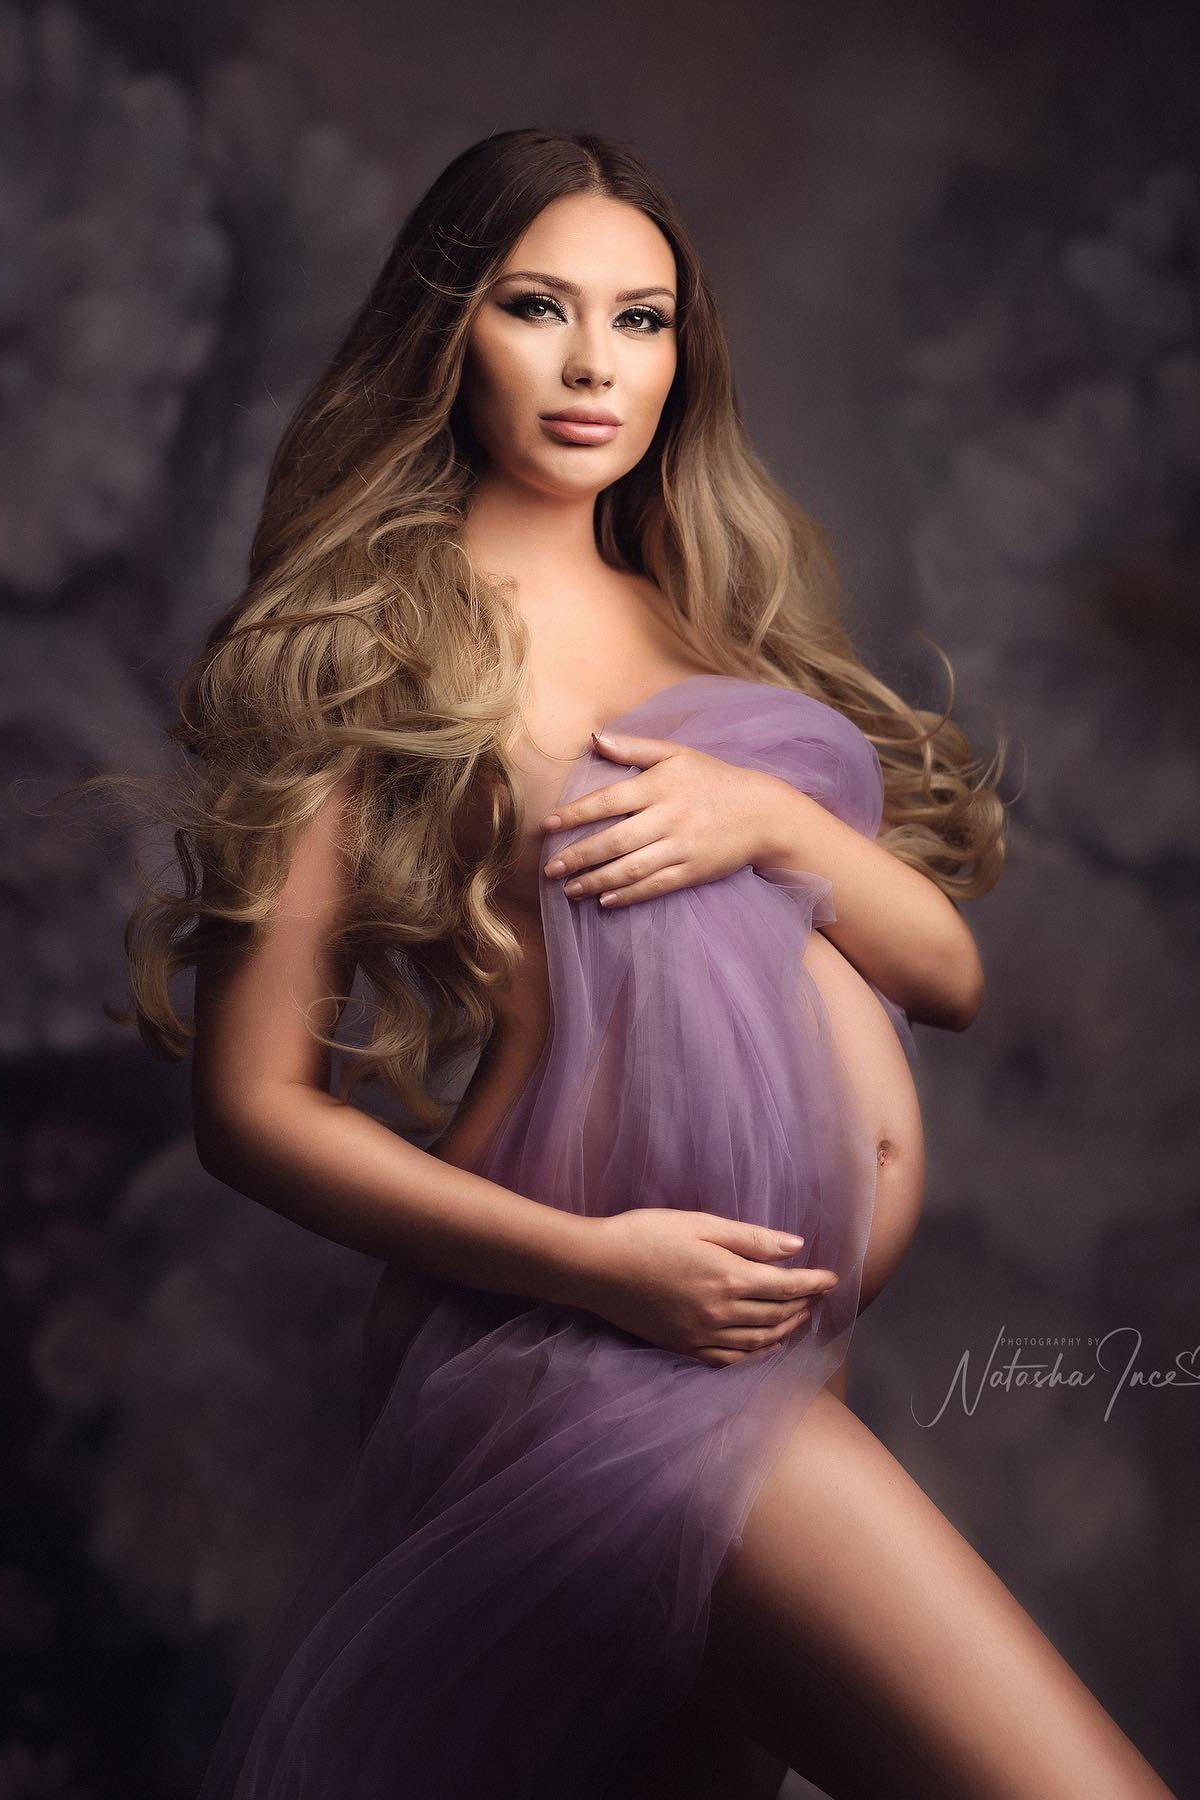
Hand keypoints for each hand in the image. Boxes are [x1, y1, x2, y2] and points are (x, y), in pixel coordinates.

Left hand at [540, 730, 784, 909]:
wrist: (763, 812)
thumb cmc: (714, 780)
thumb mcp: (678, 754)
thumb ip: (634, 748)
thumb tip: (595, 738)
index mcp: (660, 786)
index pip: (609, 800)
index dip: (576, 814)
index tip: (548, 826)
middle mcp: (669, 817)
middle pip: (615, 841)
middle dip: (579, 856)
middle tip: (550, 868)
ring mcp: (682, 847)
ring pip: (631, 869)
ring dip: (596, 881)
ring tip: (570, 889)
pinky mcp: (693, 871)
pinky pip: (655, 886)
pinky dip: (629, 895)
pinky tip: (606, 901)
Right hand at [579, 1208, 839, 1367]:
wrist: (596, 1268)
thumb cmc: (645, 1234)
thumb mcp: (699, 1224)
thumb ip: (750, 1238)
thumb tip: (795, 1246)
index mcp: (728, 1277)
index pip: (787, 1286)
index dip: (814, 1283)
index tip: (832, 1278)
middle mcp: (721, 1313)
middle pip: (777, 1314)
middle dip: (804, 1305)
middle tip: (818, 1295)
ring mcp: (702, 1335)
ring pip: (760, 1340)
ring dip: (786, 1329)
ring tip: (800, 1317)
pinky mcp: (684, 1347)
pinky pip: (732, 1359)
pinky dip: (756, 1354)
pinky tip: (765, 1345)